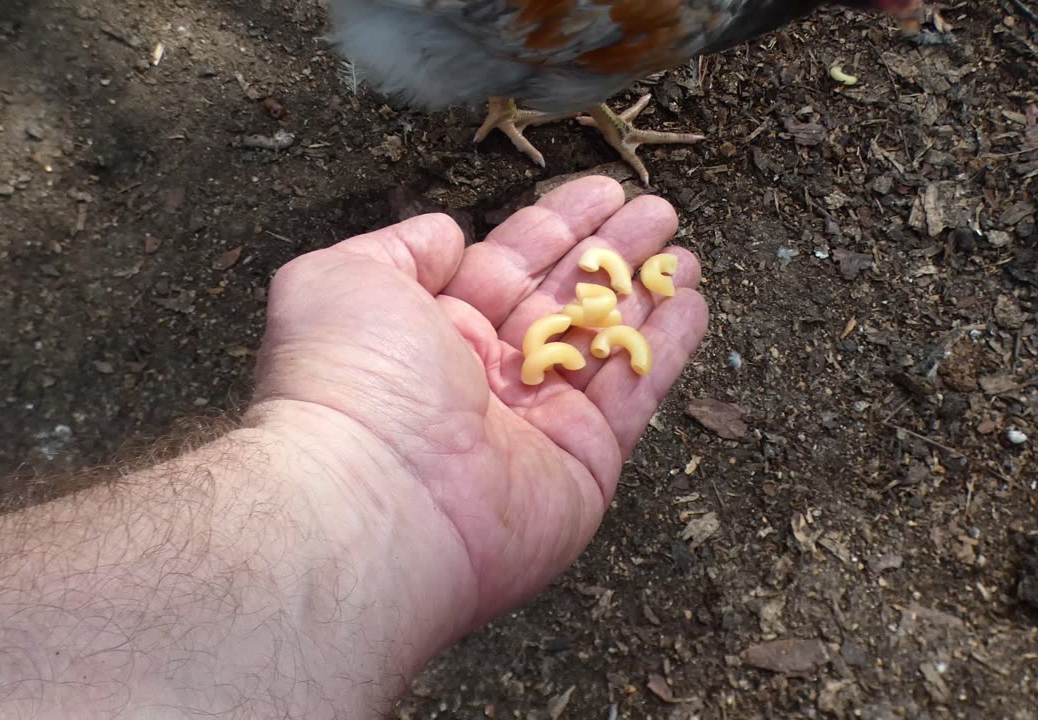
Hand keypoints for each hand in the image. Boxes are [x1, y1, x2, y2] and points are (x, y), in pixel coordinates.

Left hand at [248, 176, 707, 629]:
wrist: (376, 494)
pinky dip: (666, 351)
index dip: (559, 224)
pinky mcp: (585, 462)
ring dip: (649, 297)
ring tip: (687, 256)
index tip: (603, 190)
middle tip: (659, 213)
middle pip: (567, 297)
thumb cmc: (350, 382)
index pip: (513, 261)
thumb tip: (446, 233)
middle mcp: (490, 374)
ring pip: (607, 343)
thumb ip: (400, 248)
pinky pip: (635, 395)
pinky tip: (693, 305)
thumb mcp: (345, 279)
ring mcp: (540, 421)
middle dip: (613, 254)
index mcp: (437, 329)